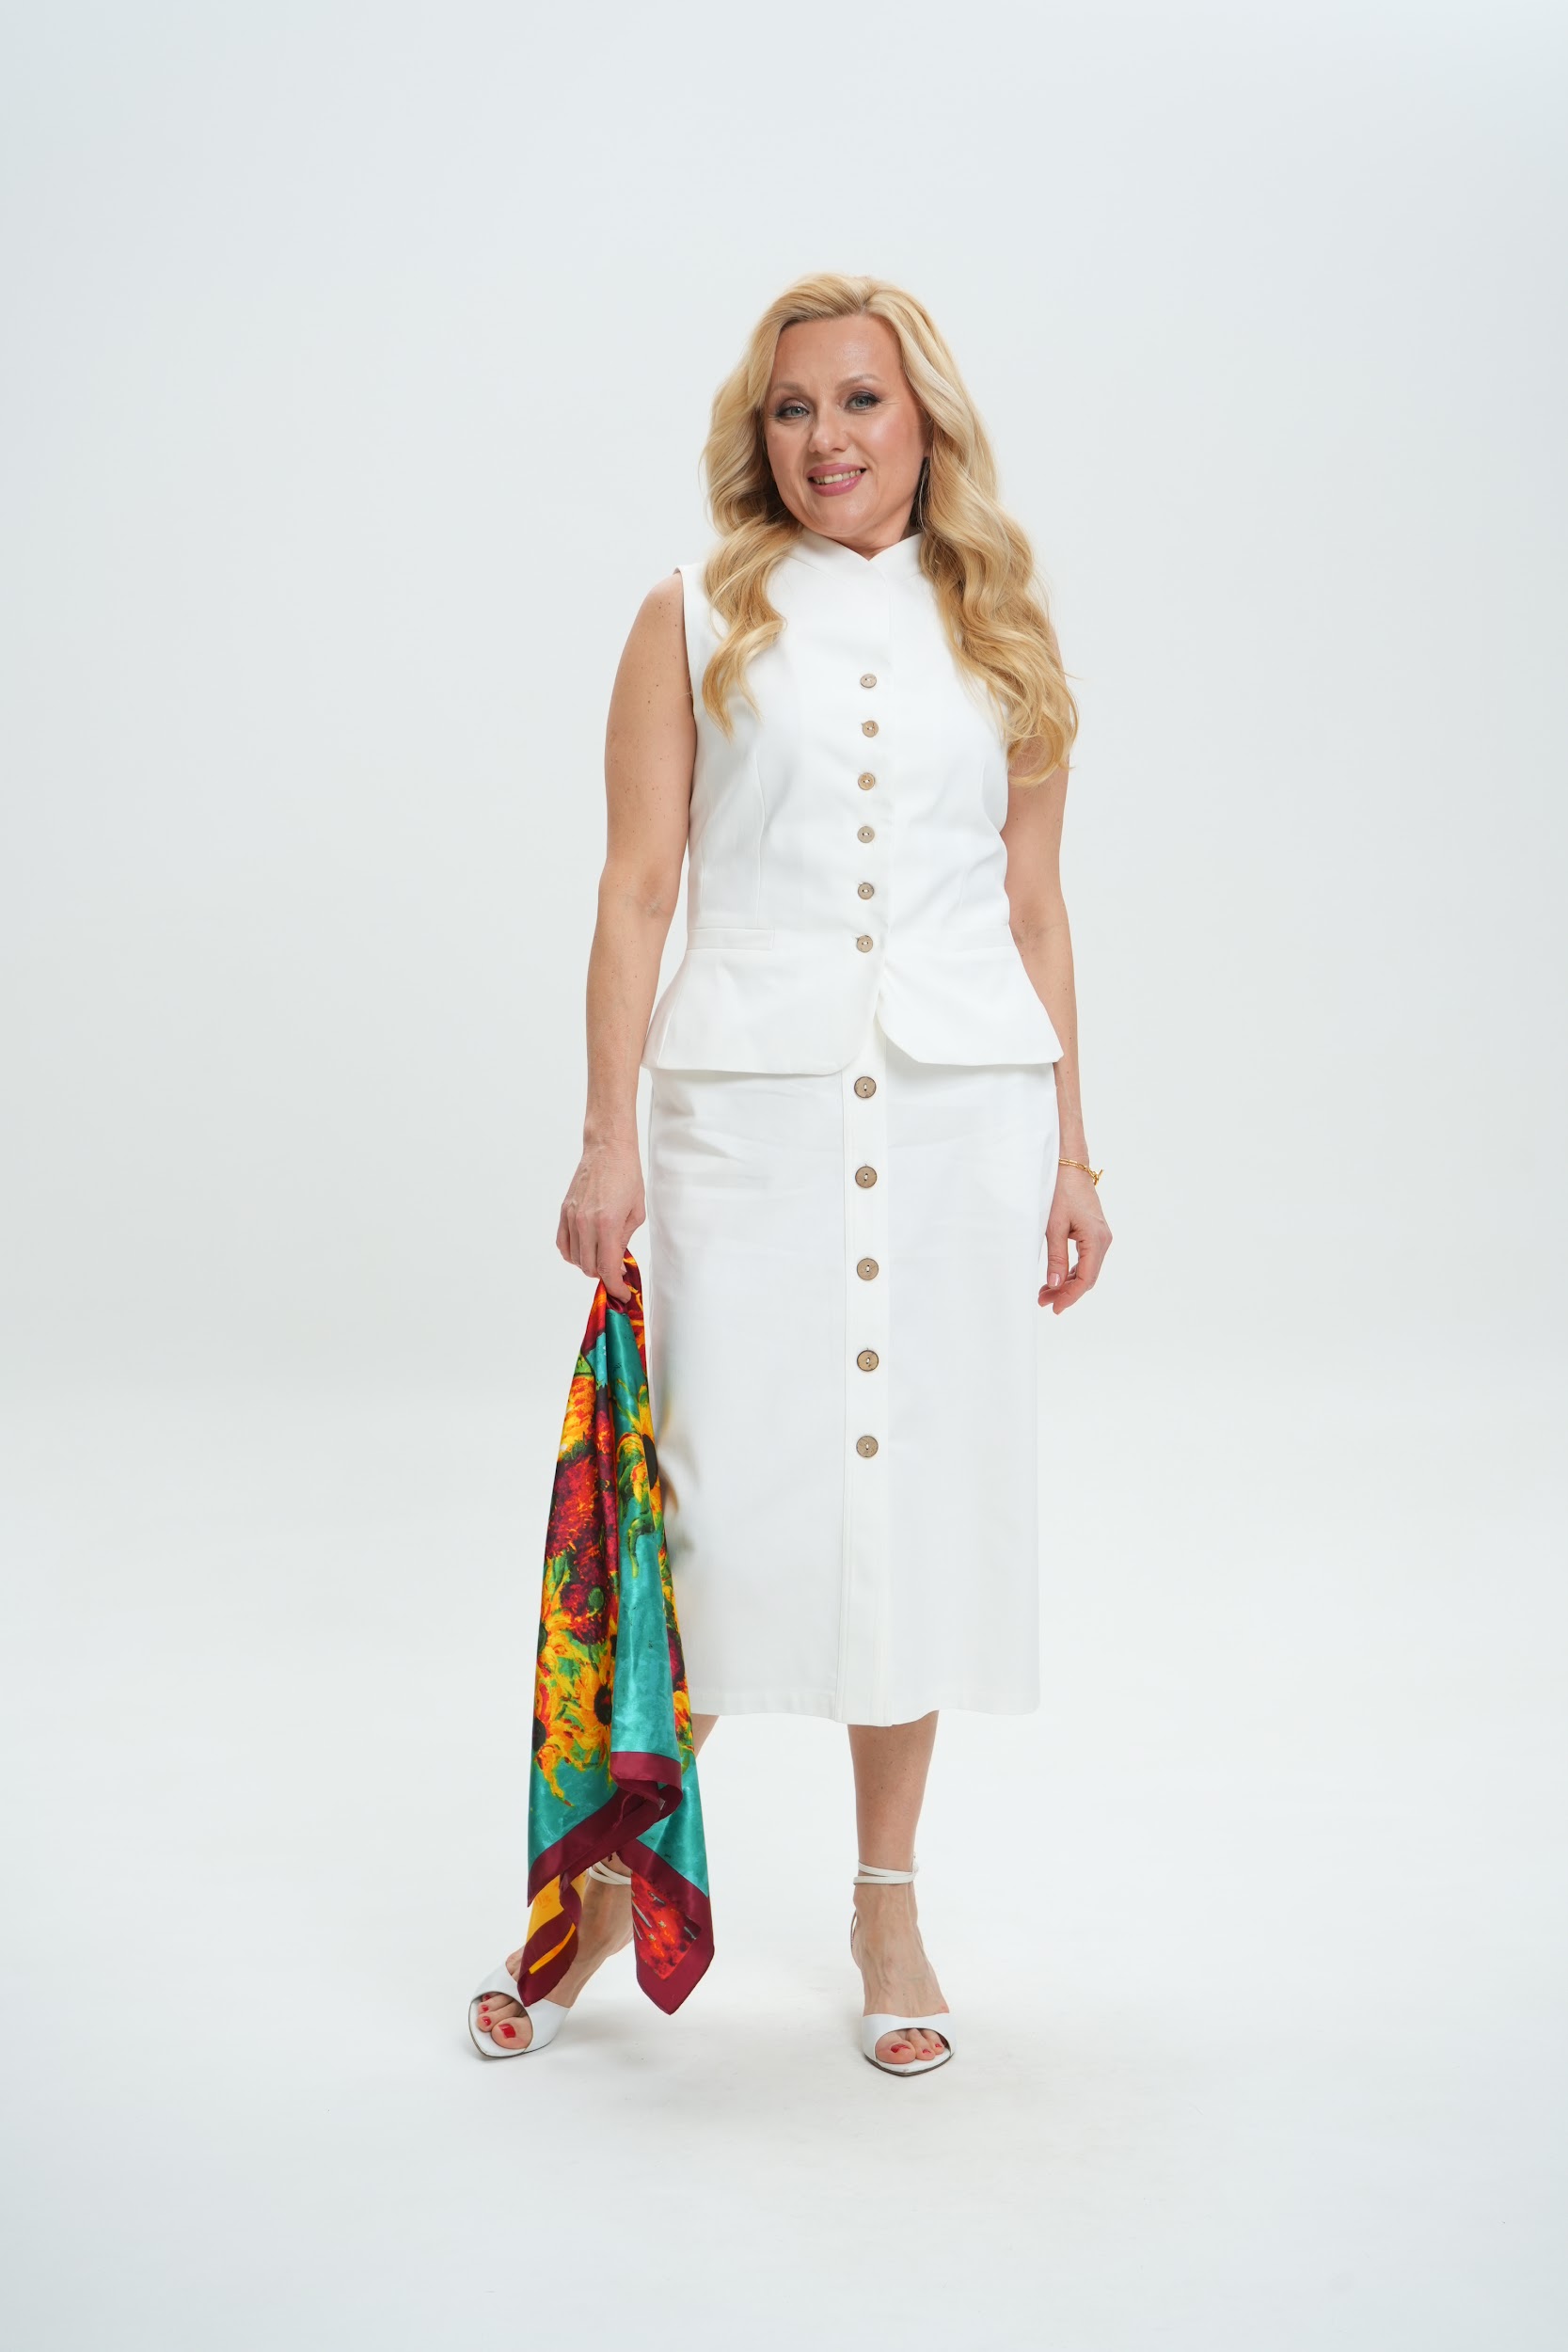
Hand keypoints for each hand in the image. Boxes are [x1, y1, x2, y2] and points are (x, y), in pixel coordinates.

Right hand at [557, 1138, 644, 1303]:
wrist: (608, 1149)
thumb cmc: (627, 1176)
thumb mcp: (637, 1213)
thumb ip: (625, 1241)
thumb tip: (616, 1262)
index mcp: (607, 1224)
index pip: (606, 1269)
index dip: (615, 1287)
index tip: (621, 1293)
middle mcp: (585, 1223)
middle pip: (589, 1268)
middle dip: (605, 1276)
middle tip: (617, 1271)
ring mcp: (571, 1217)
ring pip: (575, 1259)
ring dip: (590, 1265)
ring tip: (603, 1257)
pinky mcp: (564, 1212)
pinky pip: (563, 1244)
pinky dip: (573, 1254)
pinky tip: (585, 1251)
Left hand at [1040, 1169, 1110, 1313]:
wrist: (1069, 1166)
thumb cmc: (1061, 1191)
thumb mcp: (1054, 1226)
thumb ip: (1055, 1257)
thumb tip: (1054, 1285)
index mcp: (1096, 1239)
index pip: (1086, 1278)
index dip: (1070, 1296)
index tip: (1054, 1307)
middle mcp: (1103, 1240)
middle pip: (1087, 1277)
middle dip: (1066, 1292)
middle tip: (1043, 1302)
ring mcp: (1100, 1236)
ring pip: (1086, 1269)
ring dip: (1066, 1283)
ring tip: (1044, 1293)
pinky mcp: (1093, 1233)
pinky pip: (1085, 1259)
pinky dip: (1070, 1270)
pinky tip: (1055, 1278)